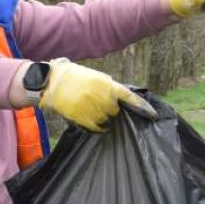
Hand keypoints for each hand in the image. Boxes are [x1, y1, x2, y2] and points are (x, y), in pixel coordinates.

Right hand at [40, 59, 156, 131]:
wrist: (52, 82)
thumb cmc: (73, 76)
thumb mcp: (93, 76)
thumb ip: (107, 86)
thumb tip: (119, 97)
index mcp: (106, 84)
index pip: (129, 97)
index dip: (142, 106)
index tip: (153, 114)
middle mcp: (102, 97)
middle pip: (116, 111)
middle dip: (111, 109)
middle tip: (100, 104)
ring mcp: (93, 109)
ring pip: (107, 120)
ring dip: (103, 117)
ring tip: (91, 110)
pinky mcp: (83, 118)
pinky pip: (97, 127)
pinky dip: (99, 127)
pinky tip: (95, 123)